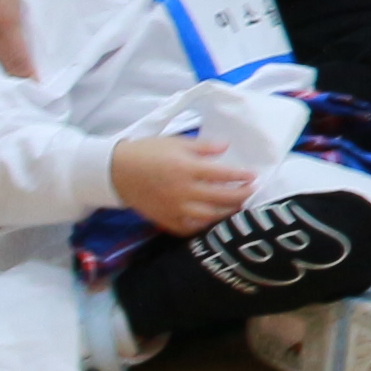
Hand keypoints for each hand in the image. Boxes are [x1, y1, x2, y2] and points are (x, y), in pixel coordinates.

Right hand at [110, 120, 261, 233]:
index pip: (223, 174)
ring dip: (227, 213)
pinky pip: (189, 228)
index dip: (241, 176)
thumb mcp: (176, 142)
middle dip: (241, 196)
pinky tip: (213, 222)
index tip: (254, 176)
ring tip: (238, 207)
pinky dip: (203, 227)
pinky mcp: (165, 219)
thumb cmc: (148, 152)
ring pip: (208, 216)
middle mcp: (183, 191)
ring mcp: (174, 208)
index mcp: (187, 169)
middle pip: (220, 198)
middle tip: (252, 192)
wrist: (116, 171)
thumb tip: (226, 147)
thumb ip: (203, 146)